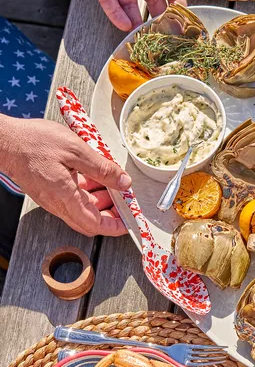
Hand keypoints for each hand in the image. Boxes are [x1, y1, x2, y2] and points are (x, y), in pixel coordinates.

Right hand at [0, 116, 131, 236]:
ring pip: (82, 209)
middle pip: (90, 220)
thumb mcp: (76, 150)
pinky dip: (88, 192)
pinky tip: (96, 177)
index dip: (115, 227)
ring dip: (101, 202)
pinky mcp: (49, 191)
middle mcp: (58, 203)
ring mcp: (52, 198)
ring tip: (115, 186)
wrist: (6, 139)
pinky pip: (73, 199)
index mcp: (65, 197)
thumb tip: (123, 182)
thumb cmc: (34, 141)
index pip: (95, 224)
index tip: (129, 223)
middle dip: (111, 214)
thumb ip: (102, 168)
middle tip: (126, 202)